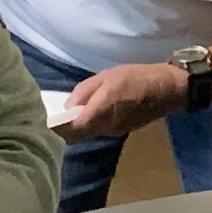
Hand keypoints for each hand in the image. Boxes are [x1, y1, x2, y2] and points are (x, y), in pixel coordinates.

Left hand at [62, 61, 185, 137]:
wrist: (167, 89)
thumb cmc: (136, 78)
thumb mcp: (107, 76)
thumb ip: (84, 91)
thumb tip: (68, 106)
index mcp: (100, 112)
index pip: (71, 130)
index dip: (57, 128)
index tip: (44, 122)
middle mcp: (105, 127)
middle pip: (78, 136)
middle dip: (63, 131)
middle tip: (51, 120)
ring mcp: (114, 131)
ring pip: (88, 135)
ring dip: (76, 129)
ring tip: (66, 116)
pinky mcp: (121, 130)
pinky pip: (98, 130)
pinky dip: (88, 126)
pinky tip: (86, 115)